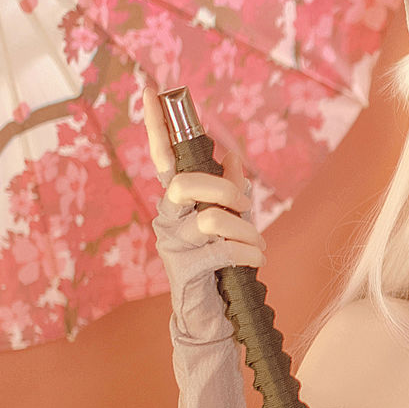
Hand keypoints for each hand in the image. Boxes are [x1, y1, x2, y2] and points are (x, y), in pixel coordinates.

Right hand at [138, 72, 265, 341]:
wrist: (212, 316)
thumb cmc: (220, 263)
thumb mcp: (228, 219)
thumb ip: (228, 186)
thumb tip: (230, 150)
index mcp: (176, 200)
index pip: (163, 157)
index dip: (156, 125)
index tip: (152, 91)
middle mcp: (167, 217)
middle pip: (185, 183)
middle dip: (224, 189)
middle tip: (245, 204)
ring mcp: (172, 243)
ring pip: (210, 218)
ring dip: (245, 230)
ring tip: (257, 245)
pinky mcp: (183, 270)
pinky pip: (222, 249)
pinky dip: (249, 253)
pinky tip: (256, 261)